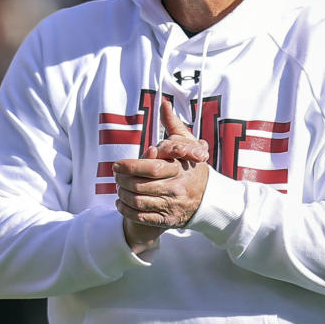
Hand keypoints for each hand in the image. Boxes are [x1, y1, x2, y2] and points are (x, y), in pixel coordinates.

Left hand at [114, 101, 208, 251]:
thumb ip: (172, 125)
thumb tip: (164, 103)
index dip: (129, 166)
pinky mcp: (168, 220)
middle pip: (140, 185)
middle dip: (122, 180)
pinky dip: (127, 211)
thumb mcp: (187, 143)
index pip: (150, 167)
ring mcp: (172, 205)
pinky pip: (142, 218)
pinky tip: (120, 203)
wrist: (209, 198)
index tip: (116, 164)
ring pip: (139, 202)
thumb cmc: (192, 166)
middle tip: (115, 176)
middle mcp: (176, 188)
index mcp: (178, 169)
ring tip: (118, 188)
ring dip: (123, 195)